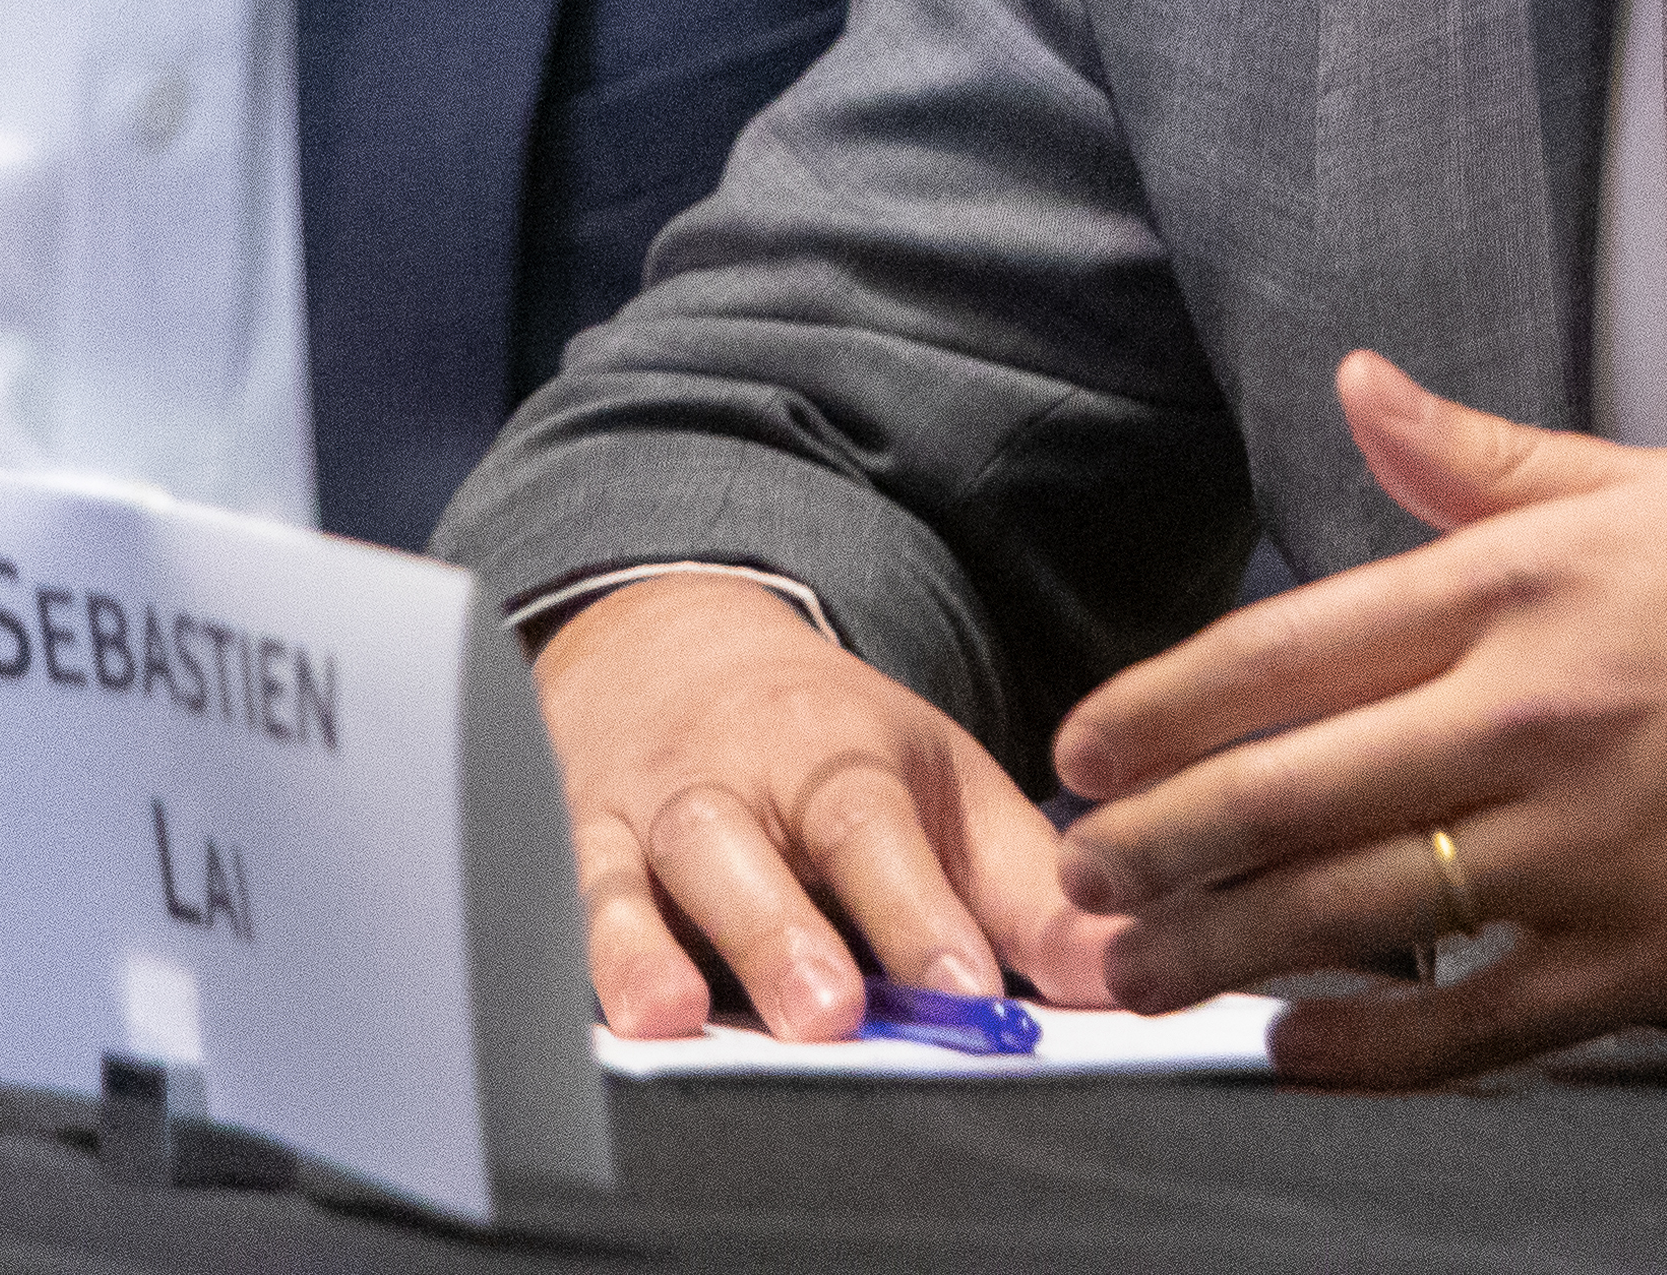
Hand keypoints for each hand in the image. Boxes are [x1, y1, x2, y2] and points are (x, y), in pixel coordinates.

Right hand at [531, 573, 1124, 1039]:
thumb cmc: (828, 750)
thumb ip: (1023, 889)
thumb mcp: (937, 787)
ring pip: (627, 873)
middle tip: (829, 1013)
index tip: (966, 988)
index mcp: (830, 750)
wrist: (669, 649)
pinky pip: (546, 900)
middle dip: (780, 933)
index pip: (872, 825)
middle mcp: (721, 777)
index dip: (916, 909)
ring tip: (677, 1016)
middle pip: (742, 848)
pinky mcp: (558, 851)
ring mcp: (630, 815)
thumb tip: (1121, 972)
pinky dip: (560, 955)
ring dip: (648, 946)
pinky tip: (592, 1015)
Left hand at [1051, 351, 1666, 1085]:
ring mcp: (1593, 841)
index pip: (1286, 649)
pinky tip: (1302, 1050)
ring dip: (1226, 946)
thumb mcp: (1658, 482)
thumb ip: (1487, 461)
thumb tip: (1358, 387)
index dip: (1164, 707)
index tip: (1083, 746)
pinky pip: (1484, 1015)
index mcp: (1523, 583)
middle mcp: (1534, 709)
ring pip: (1359, 905)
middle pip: (1287, 786)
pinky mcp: (1664, 952)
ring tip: (1136, 974)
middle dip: (1154, 842)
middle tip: (1068, 880)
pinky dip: (1376, 1044)